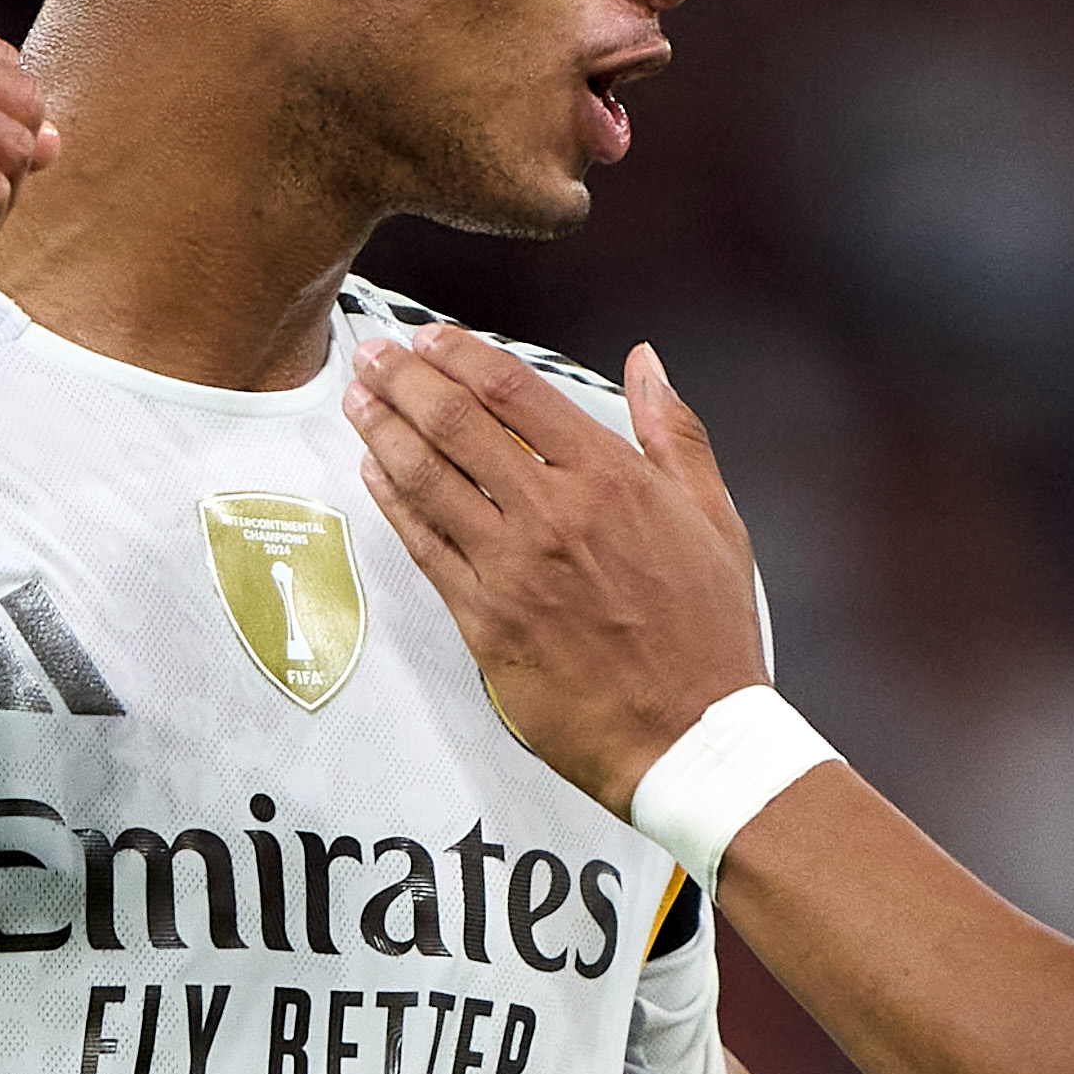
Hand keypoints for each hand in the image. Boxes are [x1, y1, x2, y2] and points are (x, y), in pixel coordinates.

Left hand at [345, 326, 766, 814]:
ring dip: (384, 432)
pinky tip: (373, 474)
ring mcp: (512, 566)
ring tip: (359, 402)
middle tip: (374, 358)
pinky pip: (423, 547)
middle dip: (404, 380)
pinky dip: (392, 503)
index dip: (461, 354)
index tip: (432, 339)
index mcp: (610, 477)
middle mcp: (553, 512)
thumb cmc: (708, 630)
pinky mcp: (485, 619)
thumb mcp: (715, 517)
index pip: (514, 391)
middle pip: (455, 423)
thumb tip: (645, 361)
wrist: (688, 734)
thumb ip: (673, 431)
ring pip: (427, 479)